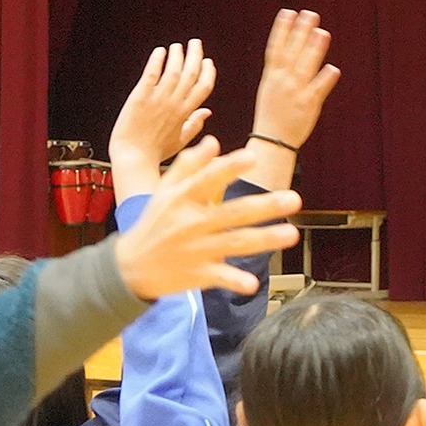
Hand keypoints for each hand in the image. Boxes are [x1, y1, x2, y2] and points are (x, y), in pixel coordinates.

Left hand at [109, 41, 215, 196]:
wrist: (133, 158)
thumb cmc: (154, 152)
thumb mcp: (181, 141)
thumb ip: (195, 124)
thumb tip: (207, 112)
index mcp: (185, 113)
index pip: (204, 87)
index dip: (208, 72)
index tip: (207, 61)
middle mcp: (174, 104)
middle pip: (191, 74)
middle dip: (195, 55)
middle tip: (195, 43)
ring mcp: (158, 100)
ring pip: (173, 71)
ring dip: (177, 55)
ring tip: (176, 46)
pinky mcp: (140, 97)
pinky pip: (151, 74)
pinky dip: (157, 61)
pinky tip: (160, 52)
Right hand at [113, 138, 299, 298]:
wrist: (130, 266)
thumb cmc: (154, 222)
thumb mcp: (165, 190)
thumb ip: (189, 165)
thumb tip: (214, 142)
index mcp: (182, 199)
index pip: (208, 180)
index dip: (230, 168)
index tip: (252, 157)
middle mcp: (190, 223)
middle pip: (232, 213)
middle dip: (264, 206)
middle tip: (295, 199)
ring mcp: (195, 250)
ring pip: (235, 242)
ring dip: (264, 240)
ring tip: (291, 234)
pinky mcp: (198, 274)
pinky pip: (220, 277)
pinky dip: (234, 281)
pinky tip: (252, 284)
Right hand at [246, 10, 340, 190]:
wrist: (272, 141)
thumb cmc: (272, 114)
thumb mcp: (269, 88)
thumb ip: (280, 68)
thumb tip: (290, 47)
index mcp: (271, 76)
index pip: (276, 48)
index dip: (282, 29)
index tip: (288, 12)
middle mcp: (282, 81)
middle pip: (291, 52)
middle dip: (300, 32)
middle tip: (310, 14)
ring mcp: (295, 93)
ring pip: (305, 67)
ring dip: (313, 49)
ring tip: (322, 33)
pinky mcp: (308, 105)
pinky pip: (318, 90)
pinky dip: (324, 79)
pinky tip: (333, 68)